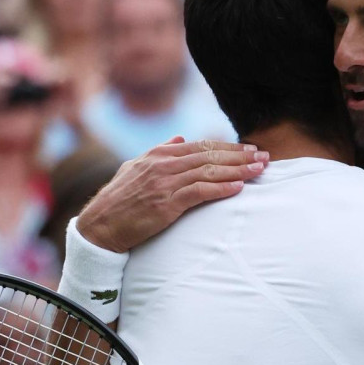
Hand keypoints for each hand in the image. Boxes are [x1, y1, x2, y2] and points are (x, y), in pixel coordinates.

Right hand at [76, 137, 269, 252]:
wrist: (99, 226)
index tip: (249, 148)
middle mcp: (163, 165)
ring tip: (259, 170)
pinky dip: (221, 189)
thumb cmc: (117, 199)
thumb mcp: (135, 167)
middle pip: (210, 156)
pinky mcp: (166, 204)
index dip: (228, 147)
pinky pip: (199, 193)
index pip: (201, 146)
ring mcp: (165, 184)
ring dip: (238, 170)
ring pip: (209, 172)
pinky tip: (238, 188)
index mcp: (159, 155)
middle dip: (240, 156)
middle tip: (264, 156)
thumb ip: (159, 151)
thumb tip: (180, 138)